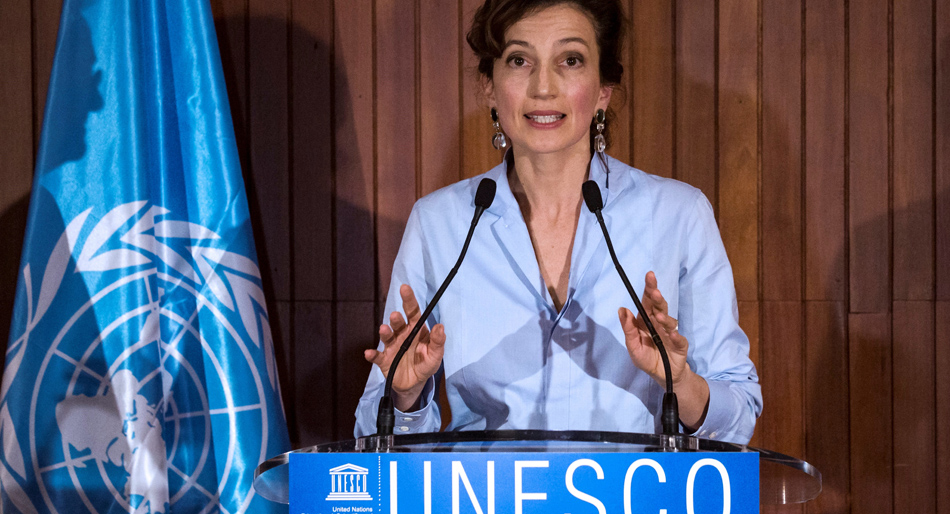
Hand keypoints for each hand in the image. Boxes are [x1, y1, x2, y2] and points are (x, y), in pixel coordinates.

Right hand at [364, 284, 445, 410]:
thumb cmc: (425, 364)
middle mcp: (402, 335)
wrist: (413, 384)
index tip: (405, 288)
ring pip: (387, 336)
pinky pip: (377, 356)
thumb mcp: (435, 355)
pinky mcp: (384, 360)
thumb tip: (440, 327)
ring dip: (385, 332)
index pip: (413, 312)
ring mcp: (392, 347)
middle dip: (396, 319)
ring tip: (384, 329)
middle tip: (395, 315)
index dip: (409, 300)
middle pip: (398, 323)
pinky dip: (372, 355)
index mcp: (416, 330)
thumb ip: (438, 342)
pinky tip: (369, 353)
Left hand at [618, 272, 688, 385]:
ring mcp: (671, 333)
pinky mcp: (680, 345)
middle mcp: (660, 324)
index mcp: (646, 321)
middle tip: (654, 290)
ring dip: (664, 317)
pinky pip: (679, 339)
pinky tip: (671, 334)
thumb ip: (628, 328)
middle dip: (657, 297)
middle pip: (659, 307)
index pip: (647, 302)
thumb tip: (621, 309)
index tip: (649, 276)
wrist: (663, 376)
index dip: (649, 289)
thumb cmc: (646, 358)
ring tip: (658, 316)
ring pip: (669, 321)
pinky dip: (676, 336)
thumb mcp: (632, 345)